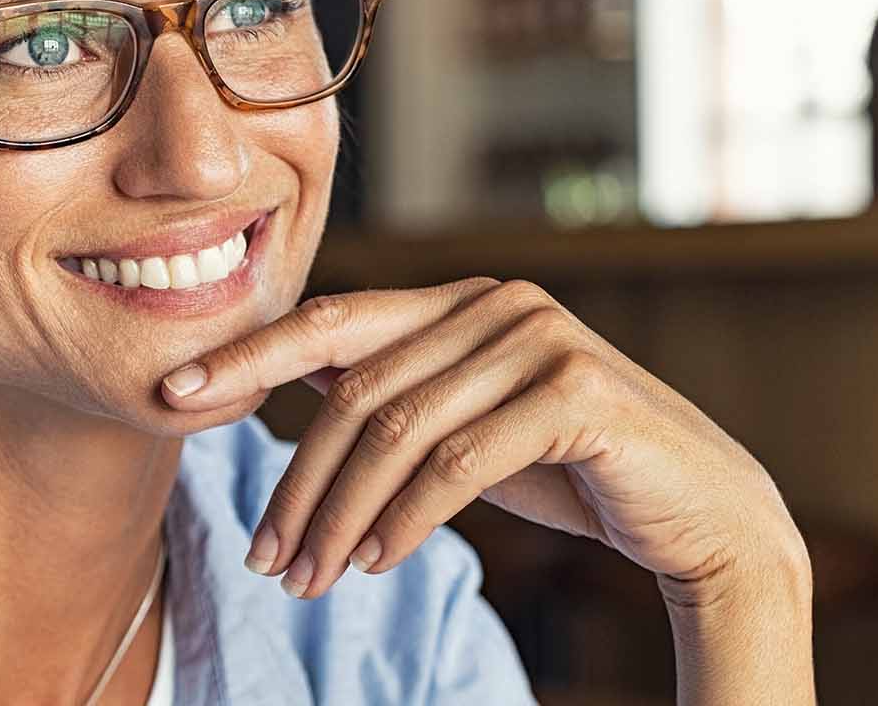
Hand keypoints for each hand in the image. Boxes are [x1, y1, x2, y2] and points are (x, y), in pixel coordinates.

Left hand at [158, 279, 808, 609]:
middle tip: (263, 558)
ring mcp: (539, 338)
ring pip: (397, 429)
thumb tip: (286, 398)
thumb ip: (395, 398)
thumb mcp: (466, 428)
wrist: (702, 515)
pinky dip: (405, 518)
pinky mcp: (576, 389)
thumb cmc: (572, 472)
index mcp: (458, 300)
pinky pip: (459, 461)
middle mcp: (495, 302)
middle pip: (355, 390)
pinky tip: (373, 560)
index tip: (174, 394)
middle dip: (297, 481)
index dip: (246, 354)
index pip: (330, 321)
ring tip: (306, 578)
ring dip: (340, 514)